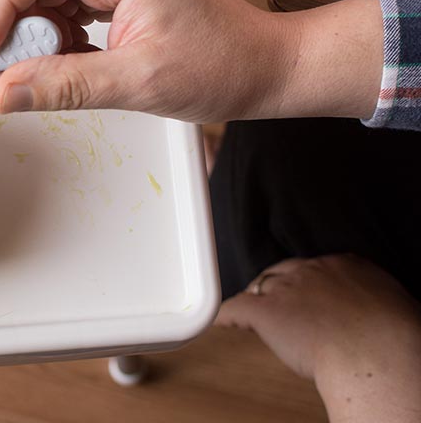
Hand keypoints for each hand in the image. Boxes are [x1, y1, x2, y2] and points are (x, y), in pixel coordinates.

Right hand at [0, 0, 382, 122]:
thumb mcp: (138, 81)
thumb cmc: (225, 65)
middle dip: (13, 19)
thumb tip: (7, 89)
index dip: (0, 2)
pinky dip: (55, 33)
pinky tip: (63, 60)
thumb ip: (65, 84)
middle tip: (1, 65)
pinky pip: (68, 1)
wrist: (267, 67)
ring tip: (38, 68)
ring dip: (34, 30)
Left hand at [217, 255, 420, 422]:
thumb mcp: (392, 304)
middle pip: (282, 272)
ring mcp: (285, 289)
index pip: (313, 268)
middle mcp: (311, 271)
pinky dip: (225, 316)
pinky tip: (220, 322)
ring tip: (251, 311)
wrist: (376, 350)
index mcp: (344, 265)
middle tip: (277, 302)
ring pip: (259, 288)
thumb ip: (372, 301)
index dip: (306, 283)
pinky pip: (236, 309)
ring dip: (256, 300)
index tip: (307, 295)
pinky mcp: (265, 313)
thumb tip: (375, 311)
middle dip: (277, 287)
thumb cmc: (395, 335)